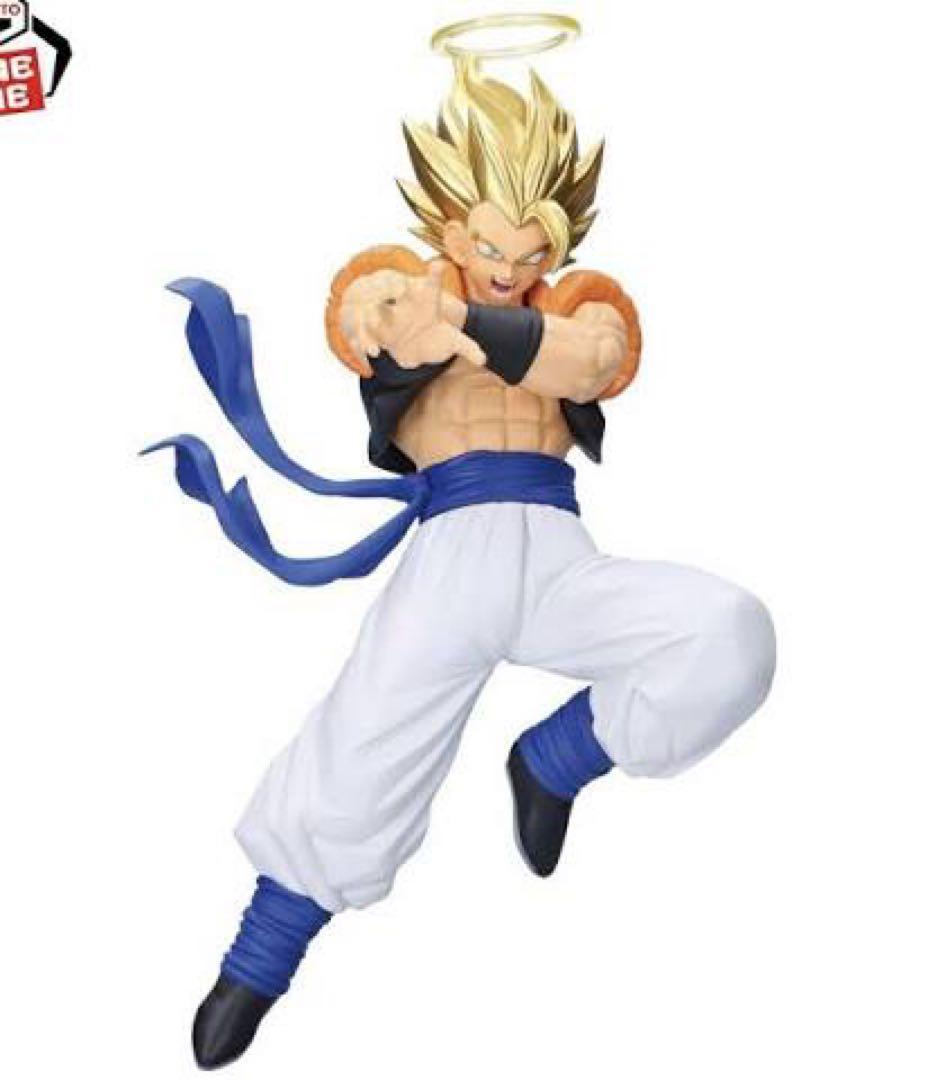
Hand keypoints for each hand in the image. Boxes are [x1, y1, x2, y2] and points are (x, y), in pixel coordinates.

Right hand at [343, 263, 484, 369]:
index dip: (435, 275)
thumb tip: (484, 360)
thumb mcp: (452, 341)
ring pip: (379, 309)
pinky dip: (367, 338)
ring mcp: (389, 315)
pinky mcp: (378, 329)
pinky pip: (367, 328)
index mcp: (427, 301)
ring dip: (377, 316)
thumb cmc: (436, 336)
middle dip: (394, 286)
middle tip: (398, 288)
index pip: (432, 285)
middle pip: (397, 289)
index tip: (439, 265)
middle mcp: (406, 303)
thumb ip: (467, 348)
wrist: (415, 347)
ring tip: (378, 327)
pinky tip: (373, 353)